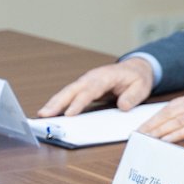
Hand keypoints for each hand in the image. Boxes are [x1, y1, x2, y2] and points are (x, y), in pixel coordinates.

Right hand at [38, 59, 154, 117]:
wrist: (134, 69)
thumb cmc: (136, 77)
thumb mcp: (141, 87)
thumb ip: (133, 96)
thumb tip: (123, 106)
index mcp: (105, 77)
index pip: (90, 90)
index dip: (78, 102)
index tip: (69, 113)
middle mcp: (91, 78)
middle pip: (72, 90)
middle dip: (57, 102)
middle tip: (44, 114)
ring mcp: (85, 82)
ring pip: (66, 93)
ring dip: (53, 103)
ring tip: (42, 115)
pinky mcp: (83, 88)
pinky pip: (69, 96)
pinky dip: (58, 103)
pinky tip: (50, 113)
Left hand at [138, 85, 183, 141]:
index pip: (170, 107)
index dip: (155, 118)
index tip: (144, 127)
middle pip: (168, 114)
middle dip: (150, 126)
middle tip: (136, 136)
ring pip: (175, 122)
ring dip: (158, 132)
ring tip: (145, 141)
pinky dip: (176, 135)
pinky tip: (165, 142)